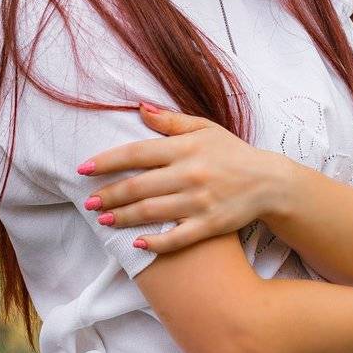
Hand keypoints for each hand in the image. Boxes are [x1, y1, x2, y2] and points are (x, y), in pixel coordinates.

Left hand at [77, 102, 291, 253]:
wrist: (269, 182)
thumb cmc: (233, 153)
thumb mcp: (205, 128)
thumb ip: (170, 120)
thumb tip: (138, 109)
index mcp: (186, 148)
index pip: (137, 153)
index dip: (107, 161)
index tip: (83, 168)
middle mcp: (190, 174)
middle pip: (138, 186)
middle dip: (109, 195)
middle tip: (88, 202)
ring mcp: (200, 202)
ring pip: (152, 212)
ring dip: (123, 217)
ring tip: (104, 220)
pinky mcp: (210, 225)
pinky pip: (178, 237)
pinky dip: (156, 242)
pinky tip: (137, 243)